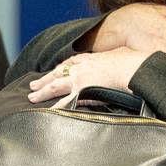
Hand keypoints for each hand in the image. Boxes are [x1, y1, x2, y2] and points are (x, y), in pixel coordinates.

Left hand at [27, 48, 148, 104]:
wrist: (133, 68)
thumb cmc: (133, 62)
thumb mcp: (124, 53)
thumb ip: (119, 56)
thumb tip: (124, 55)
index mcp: (92, 58)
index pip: (72, 61)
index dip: (62, 67)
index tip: (55, 71)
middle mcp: (82, 67)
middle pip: (58, 73)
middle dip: (45, 79)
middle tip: (33, 85)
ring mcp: (79, 79)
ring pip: (55, 85)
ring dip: (42, 92)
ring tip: (32, 97)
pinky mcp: (81, 91)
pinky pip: (64, 101)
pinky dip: (55, 107)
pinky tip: (47, 111)